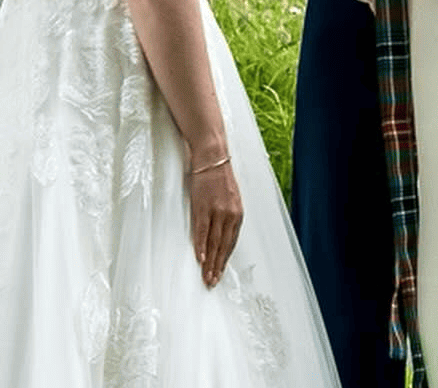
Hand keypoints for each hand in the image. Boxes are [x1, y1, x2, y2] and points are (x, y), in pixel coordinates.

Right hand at [189, 157, 241, 286]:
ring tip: (206, 276)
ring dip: (209, 262)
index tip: (219, 272)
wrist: (212, 156)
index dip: (224, 259)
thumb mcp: (229, 196)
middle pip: (223, 246)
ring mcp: (217, 211)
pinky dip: (201, 246)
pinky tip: (200, 258)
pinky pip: (202, 231)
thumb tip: (220, 231)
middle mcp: (230, 214)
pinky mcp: (203, 206)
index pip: (231, 242)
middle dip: (217, 266)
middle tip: (212, 282)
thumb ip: (227, 214)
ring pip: (214, 243)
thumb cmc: (218, 175)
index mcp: (237, 213)